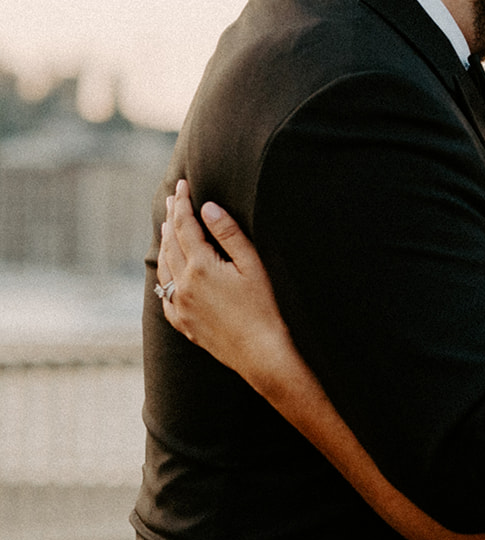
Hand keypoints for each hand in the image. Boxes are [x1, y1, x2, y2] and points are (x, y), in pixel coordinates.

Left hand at [158, 180, 294, 387]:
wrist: (262, 354)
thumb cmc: (265, 308)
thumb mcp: (252, 265)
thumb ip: (229, 234)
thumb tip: (207, 208)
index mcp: (201, 267)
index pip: (185, 226)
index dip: (183, 203)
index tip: (182, 185)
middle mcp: (184, 285)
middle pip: (171, 243)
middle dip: (172, 218)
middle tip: (174, 198)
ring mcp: (181, 306)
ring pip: (164, 268)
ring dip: (165, 244)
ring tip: (166, 227)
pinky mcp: (184, 324)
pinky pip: (165, 296)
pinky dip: (164, 278)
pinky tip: (167, 273)